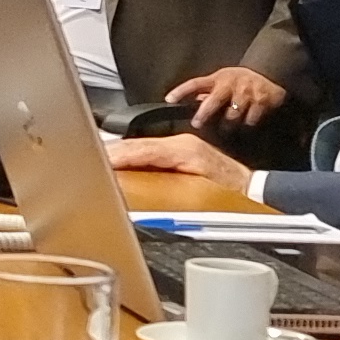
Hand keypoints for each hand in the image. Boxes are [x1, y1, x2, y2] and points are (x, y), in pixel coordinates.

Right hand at [109, 132, 253, 192]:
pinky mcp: (181, 155)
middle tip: (87, 160)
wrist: (253, 192)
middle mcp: (180, 144)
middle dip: (110, 152)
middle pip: (135, 145)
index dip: (116, 156)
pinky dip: (130, 157)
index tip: (96, 162)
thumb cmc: (231, 195)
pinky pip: (148, 153)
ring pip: (140, 148)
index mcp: (182, 150)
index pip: (139, 149)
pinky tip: (120, 164)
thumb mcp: (196, 194)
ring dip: (118, 154)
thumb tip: (135, 188)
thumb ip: (164, 190)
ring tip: (97, 161)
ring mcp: (180, 148)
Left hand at [169, 66, 285, 128]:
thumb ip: (208, 91)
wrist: (269, 73)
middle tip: (197, 123)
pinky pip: (250, 120)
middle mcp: (230, 84)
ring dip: (227, 125)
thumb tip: (194, 101)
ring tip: (226, 128)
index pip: (195, 83)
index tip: (169, 99)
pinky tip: (245, 124)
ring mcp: (246, 92)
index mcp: (217, 79)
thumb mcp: (221, 80)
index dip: (181, 91)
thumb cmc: (239, 80)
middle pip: (214, 100)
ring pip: (233, 114)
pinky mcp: (261, 101)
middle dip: (204, 113)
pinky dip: (246, 125)